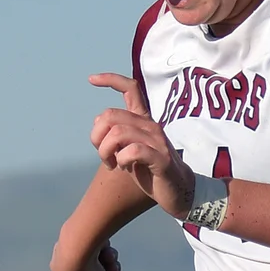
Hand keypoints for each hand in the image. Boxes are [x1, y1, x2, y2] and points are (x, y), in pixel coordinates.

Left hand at [88, 73, 194, 218]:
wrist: (177, 191)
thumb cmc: (150, 170)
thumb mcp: (128, 149)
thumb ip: (115, 135)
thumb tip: (98, 121)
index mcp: (143, 120)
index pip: (130, 88)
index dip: (110, 80)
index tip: (91, 79)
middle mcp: (150, 125)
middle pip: (111, 115)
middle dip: (97, 137)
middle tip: (103, 155)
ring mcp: (157, 140)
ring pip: (118, 133)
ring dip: (106, 152)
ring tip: (113, 164)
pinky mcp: (160, 158)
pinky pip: (132, 151)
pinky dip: (121, 160)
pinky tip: (124, 167)